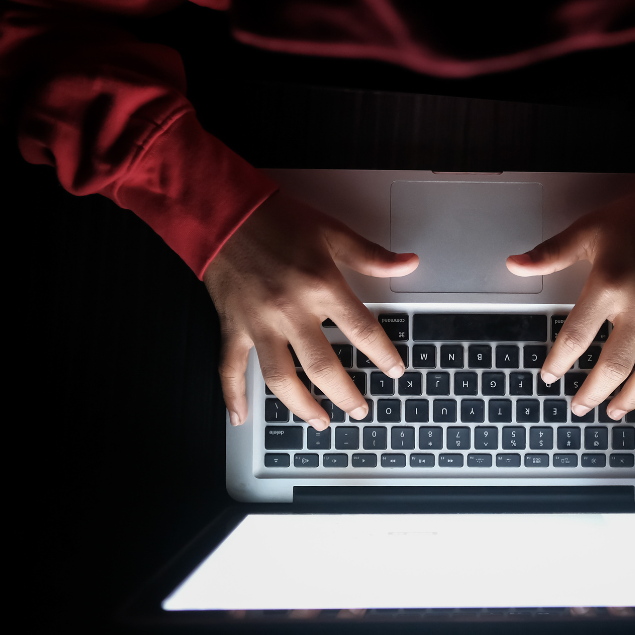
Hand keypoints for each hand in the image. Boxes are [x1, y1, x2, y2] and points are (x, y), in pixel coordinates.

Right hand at [204, 191, 418, 428]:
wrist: (224, 212)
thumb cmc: (278, 221)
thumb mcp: (331, 232)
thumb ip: (371, 255)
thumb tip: (409, 263)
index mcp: (321, 287)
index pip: (361, 331)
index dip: (383, 355)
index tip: (396, 371)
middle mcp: (291, 311)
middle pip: (323, 367)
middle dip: (346, 395)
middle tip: (361, 411)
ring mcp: (259, 324)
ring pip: (281, 379)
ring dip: (302, 407)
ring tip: (320, 422)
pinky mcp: (233, 327)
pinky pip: (230, 369)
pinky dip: (233, 396)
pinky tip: (242, 418)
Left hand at [506, 191, 634, 419]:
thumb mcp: (588, 230)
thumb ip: (550, 253)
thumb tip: (514, 264)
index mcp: (609, 285)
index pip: (576, 337)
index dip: (559, 362)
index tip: (549, 377)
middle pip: (614, 365)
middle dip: (592, 392)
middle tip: (578, 407)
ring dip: (633, 398)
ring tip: (615, 411)